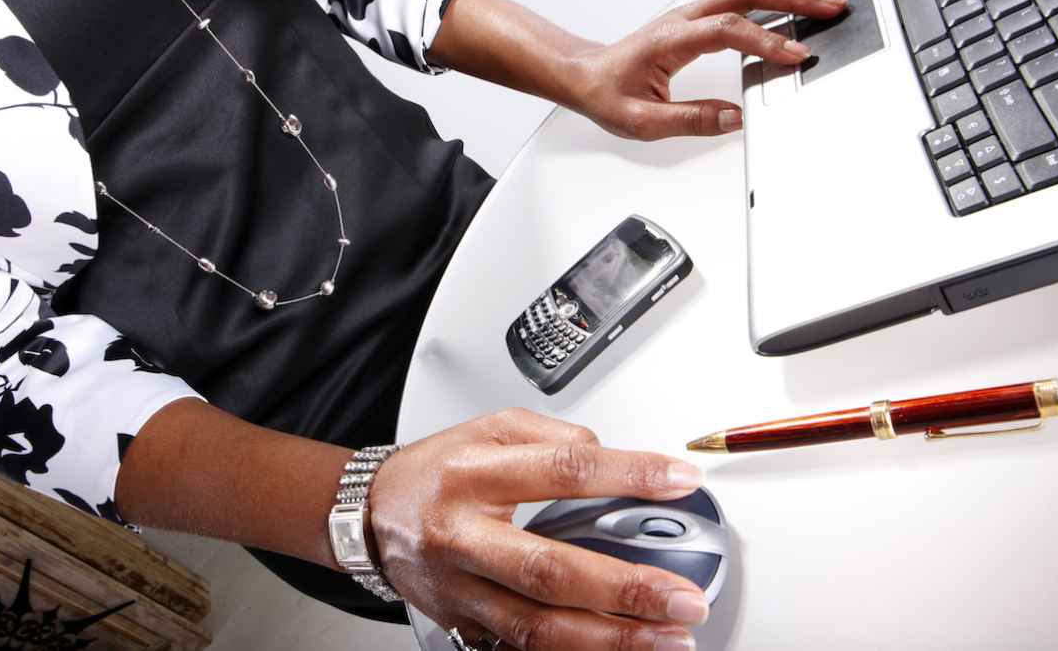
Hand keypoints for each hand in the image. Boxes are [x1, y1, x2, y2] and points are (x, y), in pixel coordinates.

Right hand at [369, 408, 709, 649]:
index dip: (627, 475)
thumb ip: (554, 436)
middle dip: (625, 590)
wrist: (374, 515)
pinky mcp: (463, 625)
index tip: (679, 480)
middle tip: (684, 599)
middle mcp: (462, 537)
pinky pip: (523, 650)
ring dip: (610, 640)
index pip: (561, 470)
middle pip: (549, 571)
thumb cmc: (437, 469)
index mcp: (473, 474)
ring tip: (667, 640)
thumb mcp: (491, 428)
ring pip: (538, 627)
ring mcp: (461, 590)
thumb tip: (612, 457)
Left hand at [571, 0, 847, 140]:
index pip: (727, 31)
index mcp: (671, 41)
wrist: (585, 75)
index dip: (765, 40)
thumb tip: (733, 119)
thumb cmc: (608, 94)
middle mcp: (683, 19)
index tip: (796, 55)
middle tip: (831, 6)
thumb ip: (689, 120)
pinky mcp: (694, 16)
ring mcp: (689, 14)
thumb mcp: (643, 121)